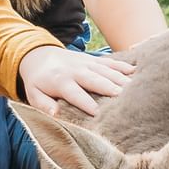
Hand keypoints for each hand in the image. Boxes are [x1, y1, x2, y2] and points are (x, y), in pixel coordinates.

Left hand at [18, 45, 133, 118]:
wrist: (39, 55)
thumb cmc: (38, 81)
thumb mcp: (34, 94)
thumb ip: (43, 105)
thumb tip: (55, 113)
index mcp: (60, 82)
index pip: (75, 94)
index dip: (85, 103)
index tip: (97, 113)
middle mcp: (75, 71)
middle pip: (94, 80)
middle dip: (108, 88)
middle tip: (122, 97)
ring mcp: (86, 63)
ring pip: (105, 71)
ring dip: (120, 79)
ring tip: (134, 88)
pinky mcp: (93, 59)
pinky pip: (109, 62)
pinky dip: (122, 66)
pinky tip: (134, 71)